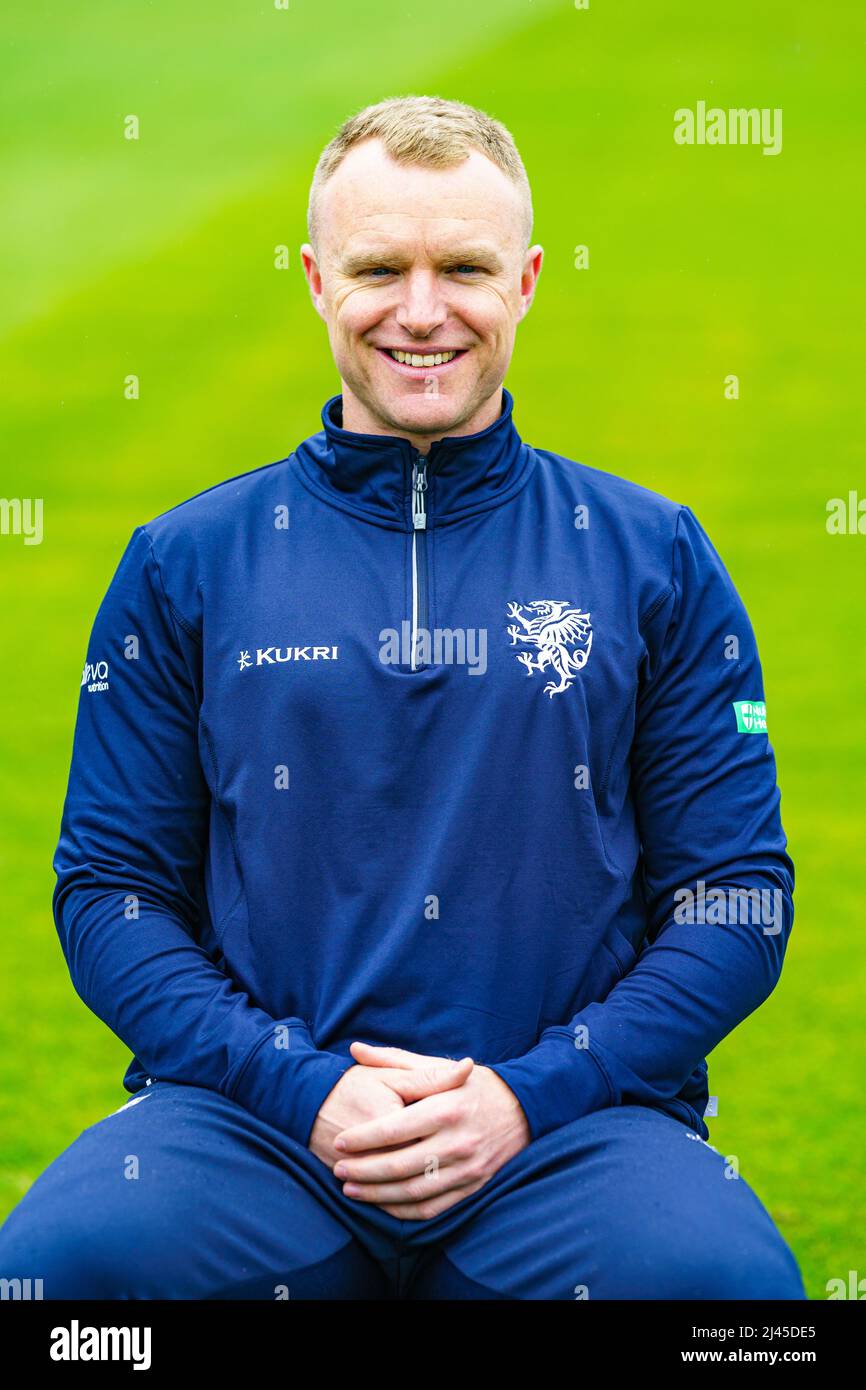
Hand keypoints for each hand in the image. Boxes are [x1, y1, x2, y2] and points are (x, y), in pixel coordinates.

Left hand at [331, 1042, 530, 1219]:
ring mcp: (467, 1168)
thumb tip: (355, 1050)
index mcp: (445, 1108)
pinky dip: (404, 1210)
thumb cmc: (475, 1084)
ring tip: (351, 1190)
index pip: (394, 1129)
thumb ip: (395, 1060)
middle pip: (399, 1165)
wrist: (524, 1108)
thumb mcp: (438, 1065)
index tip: (340, 1142)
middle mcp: (457, 1140)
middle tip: (338, 1170)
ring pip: (413, 1191)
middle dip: (363, 1171)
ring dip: (377, 1195)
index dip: (363, 1139)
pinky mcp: (473, 1186)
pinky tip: (383, 1204)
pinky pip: (433, 1207)